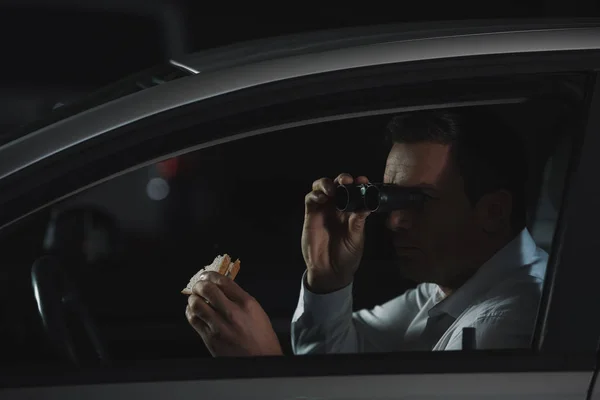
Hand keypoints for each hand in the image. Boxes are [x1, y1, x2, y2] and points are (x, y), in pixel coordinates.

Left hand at [185, 271, 282, 356]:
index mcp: (246, 303)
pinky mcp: (210, 339)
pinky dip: (191, 312)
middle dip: (199, 284)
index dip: (210, 275)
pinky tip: (194, 311)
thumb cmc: (261, 337)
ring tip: (196, 298)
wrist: (260, 361)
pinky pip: (193, 320)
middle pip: (206, 289)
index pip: (223, 281)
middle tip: (198, 286)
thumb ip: (239, 297)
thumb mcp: (256, 311)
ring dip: (193, 298)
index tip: (206, 276)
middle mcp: (232, 313)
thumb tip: (221, 286)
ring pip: (196, 304)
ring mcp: (219, 327)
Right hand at [302, 173, 370, 292]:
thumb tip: (367, 206)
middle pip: (338, 185)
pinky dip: (315, 195)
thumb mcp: (356, 239)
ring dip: (326, 183)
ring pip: (322, 187)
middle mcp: (337, 208)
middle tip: (347, 180)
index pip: (355, 192)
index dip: (358, 184)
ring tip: (332, 189)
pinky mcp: (311, 215)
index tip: (363, 180)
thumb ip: (358, 223)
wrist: (329, 271)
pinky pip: (310, 199)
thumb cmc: (346, 256)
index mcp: (352, 211)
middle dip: (342, 179)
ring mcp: (323, 210)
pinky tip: (321, 198)